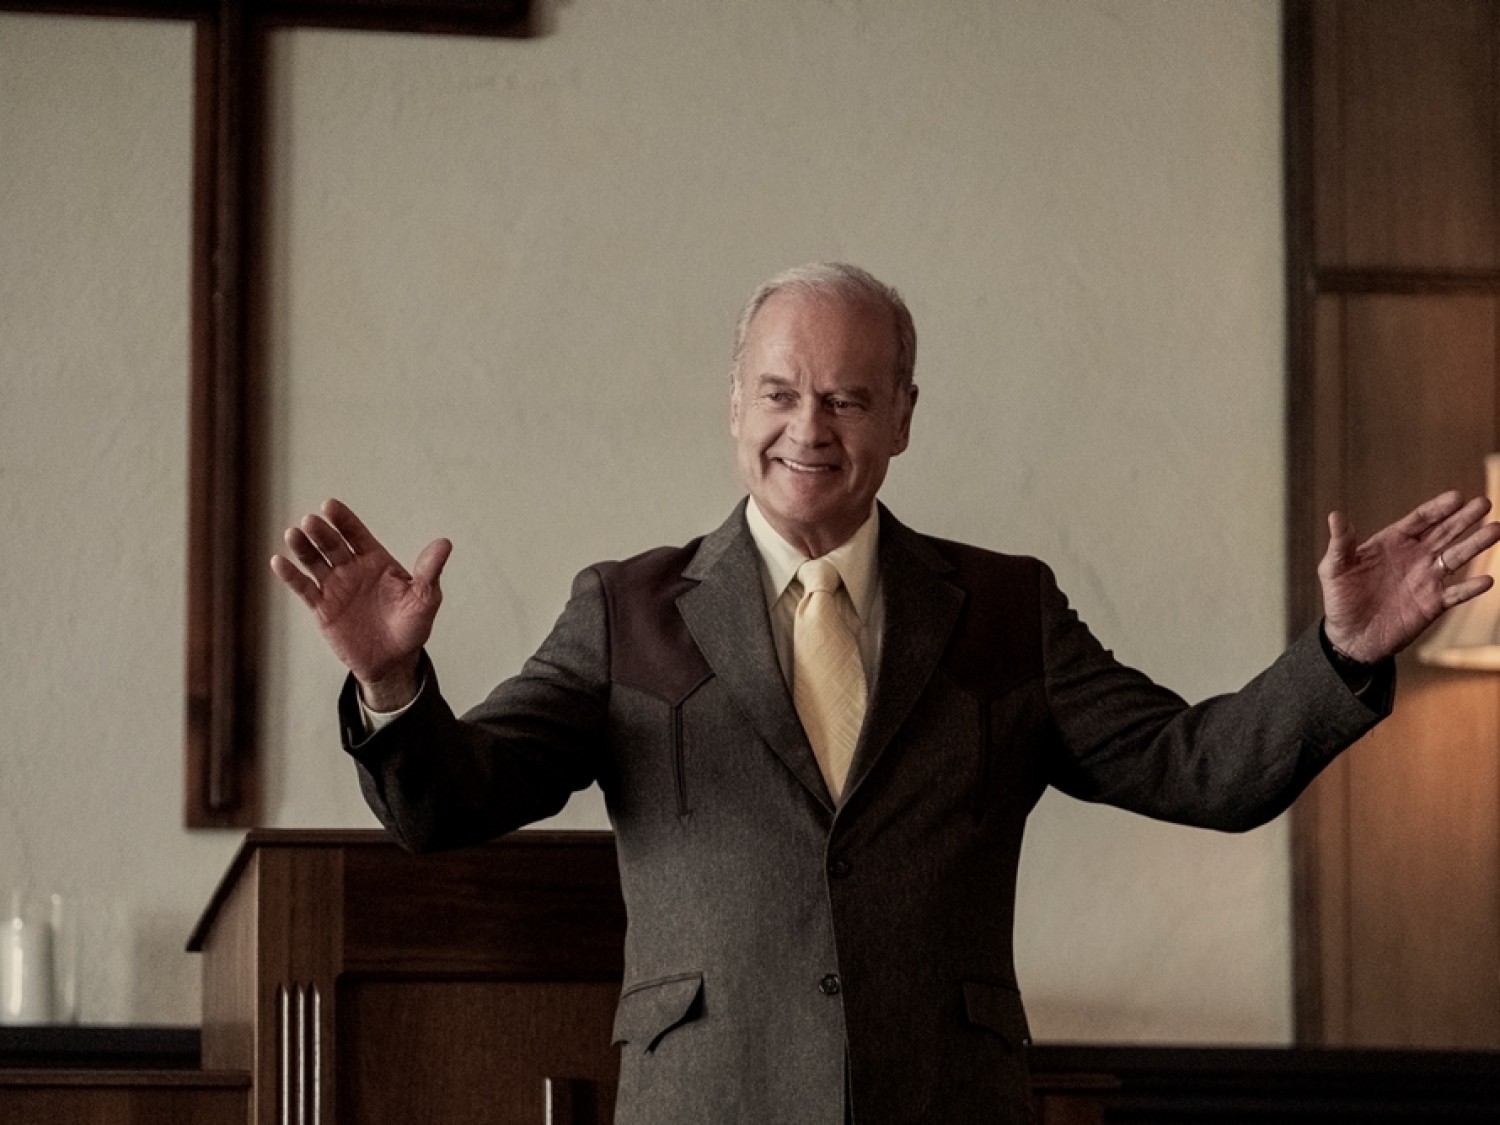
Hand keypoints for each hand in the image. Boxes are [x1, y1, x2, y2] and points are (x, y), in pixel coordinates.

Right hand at [269, 499, 451, 708]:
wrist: (393, 660)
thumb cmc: (412, 625)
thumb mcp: (424, 598)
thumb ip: (429, 571)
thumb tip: (445, 543)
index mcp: (376, 560)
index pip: (356, 534)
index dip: (344, 520)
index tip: (330, 505)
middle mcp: (352, 569)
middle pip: (333, 545)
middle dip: (321, 533)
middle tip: (311, 522)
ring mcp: (335, 587)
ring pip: (314, 562)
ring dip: (303, 548)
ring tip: (293, 534)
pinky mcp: (322, 608)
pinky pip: (304, 588)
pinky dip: (291, 575)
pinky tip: (278, 561)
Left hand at [1319, 490, 1499, 663]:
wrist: (1350, 635)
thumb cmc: (1340, 598)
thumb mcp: (1333, 569)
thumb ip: (1340, 544)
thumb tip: (1335, 516)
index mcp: (1392, 543)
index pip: (1419, 521)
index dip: (1437, 509)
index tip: (1456, 497)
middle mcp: (1414, 557)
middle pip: (1444, 533)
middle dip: (1463, 518)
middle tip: (1484, 503)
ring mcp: (1426, 579)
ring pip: (1455, 558)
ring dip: (1475, 544)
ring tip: (1495, 529)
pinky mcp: (1433, 603)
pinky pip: (1456, 594)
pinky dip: (1471, 588)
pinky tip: (1486, 580)